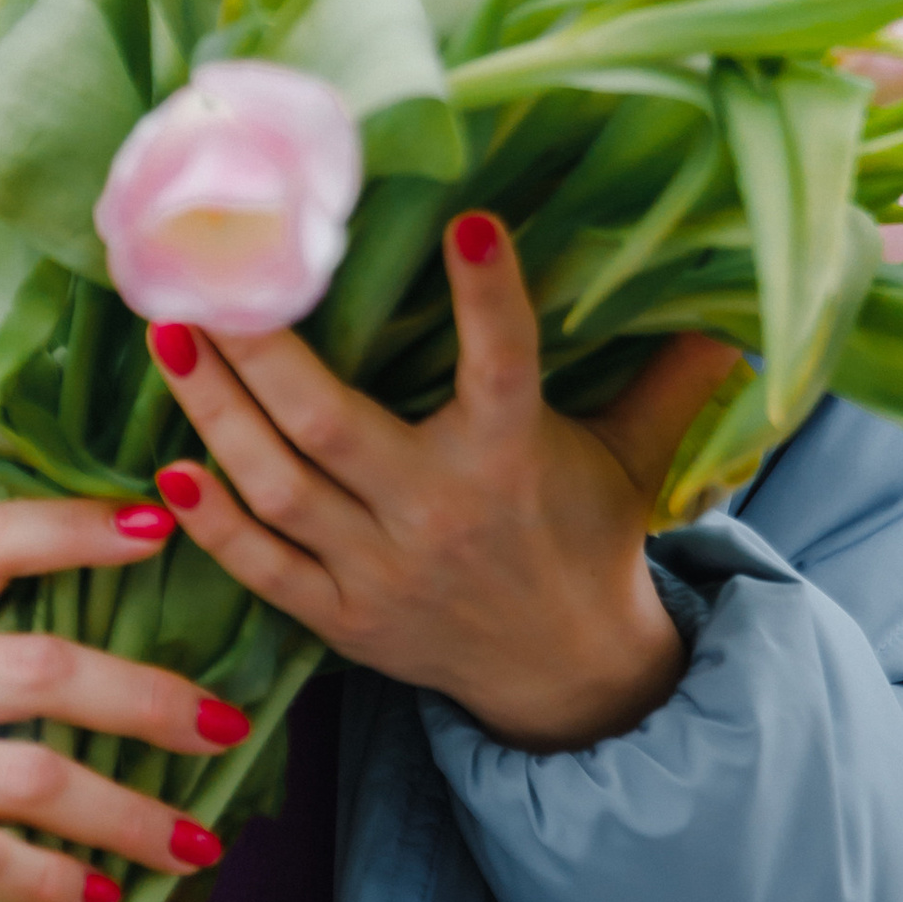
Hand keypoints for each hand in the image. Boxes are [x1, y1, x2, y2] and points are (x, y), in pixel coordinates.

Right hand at [0, 499, 249, 901]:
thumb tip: (135, 616)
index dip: (76, 528)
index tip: (164, 522)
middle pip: (39, 669)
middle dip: (147, 701)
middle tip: (225, 727)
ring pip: (29, 776)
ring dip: (128, 814)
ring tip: (196, 842)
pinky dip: (56, 881)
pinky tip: (103, 896)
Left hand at [147, 219, 741, 756]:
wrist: (569, 679)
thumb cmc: (589, 540)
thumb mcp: (638, 461)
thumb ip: (669, 382)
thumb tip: (734, 308)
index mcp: (514, 459)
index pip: (504, 365)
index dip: (489, 297)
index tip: (468, 222)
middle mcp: (439, 511)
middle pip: (330, 423)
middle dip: (257, 347)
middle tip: (202, 271)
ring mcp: (381, 571)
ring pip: (277, 484)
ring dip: (211, 410)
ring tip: (168, 334)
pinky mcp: (342, 619)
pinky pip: (262, 569)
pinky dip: (213, 523)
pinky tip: (168, 466)